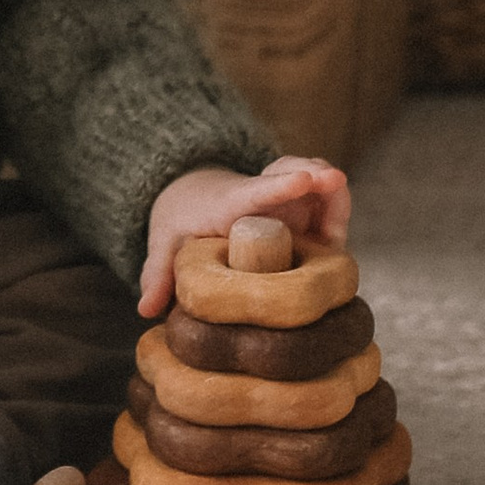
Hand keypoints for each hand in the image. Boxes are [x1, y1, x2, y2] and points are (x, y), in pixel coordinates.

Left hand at [138, 155, 350, 319]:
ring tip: (333, 241)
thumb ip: (158, 273)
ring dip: (336, 204)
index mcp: (231, 202)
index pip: (258, 190)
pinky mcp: (304, 205)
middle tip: (334, 206)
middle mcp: (265, 193)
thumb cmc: (183, 220)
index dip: (283, 186)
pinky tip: (333, 244)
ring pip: (322, 184)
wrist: (195, 193)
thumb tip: (145, 310)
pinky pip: (330, 200)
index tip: (306, 179)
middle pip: (300, 174)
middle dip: (323, 183)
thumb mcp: (165, 242)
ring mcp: (287, 197)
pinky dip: (339, 216)